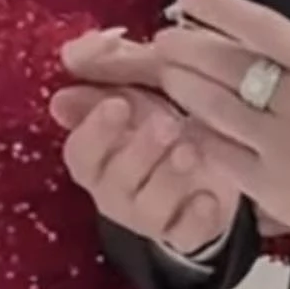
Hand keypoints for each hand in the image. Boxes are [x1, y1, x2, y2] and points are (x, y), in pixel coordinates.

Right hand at [52, 32, 240, 256]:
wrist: (219, 152)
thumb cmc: (167, 108)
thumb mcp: (145, 77)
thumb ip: (110, 62)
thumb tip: (70, 52)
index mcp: (98, 153)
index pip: (81, 151)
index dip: (95, 130)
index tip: (117, 104)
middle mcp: (115, 189)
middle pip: (113, 181)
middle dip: (138, 152)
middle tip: (166, 124)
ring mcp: (150, 215)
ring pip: (148, 210)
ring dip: (168, 179)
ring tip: (191, 151)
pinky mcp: (186, 232)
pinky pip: (185, 236)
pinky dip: (196, 218)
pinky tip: (209, 198)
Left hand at [64, 0, 289, 254]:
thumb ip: (288, 58)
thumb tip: (226, 31)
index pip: (264, 27)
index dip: (221, 8)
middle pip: (232, 65)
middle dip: (189, 48)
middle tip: (164, 39)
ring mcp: (284, 145)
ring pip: (217, 106)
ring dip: (184, 86)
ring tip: (167, 72)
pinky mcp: (269, 185)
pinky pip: (219, 150)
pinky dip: (196, 131)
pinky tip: (182, 120)